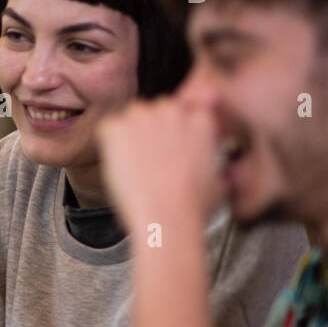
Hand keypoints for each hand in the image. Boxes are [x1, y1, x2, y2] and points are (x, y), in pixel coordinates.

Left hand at [96, 97, 223, 234]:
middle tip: (152, 161)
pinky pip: (108, 128)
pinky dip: (110, 145)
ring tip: (137, 166)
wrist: (167, 215)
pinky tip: (122, 165)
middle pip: (156, 112)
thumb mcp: (219, 178)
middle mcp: (172, 111)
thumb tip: (209, 161)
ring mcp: (143, 117)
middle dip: (152, 132)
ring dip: (131, 135)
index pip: (182, 112)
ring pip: (132, 118)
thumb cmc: (191, 205)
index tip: (170, 150)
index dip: (174, 133)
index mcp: (200, 119)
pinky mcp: (118, 127)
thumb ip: (211, 158)